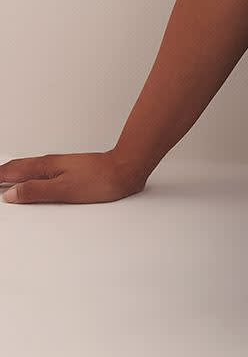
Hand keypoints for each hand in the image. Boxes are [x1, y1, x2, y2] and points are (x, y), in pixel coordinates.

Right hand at [0, 151, 147, 204]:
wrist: (125, 170)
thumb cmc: (100, 180)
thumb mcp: (63, 190)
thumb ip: (36, 191)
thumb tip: (11, 193)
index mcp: (45, 166)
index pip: (12, 171)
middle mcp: (51, 163)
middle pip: (18, 167)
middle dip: (2, 174)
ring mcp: (60, 165)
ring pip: (29, 168)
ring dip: (13, 173)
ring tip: (3, 179)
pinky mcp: (69, 170)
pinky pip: (41, 171)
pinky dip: (29, 175)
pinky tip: (32, 181)